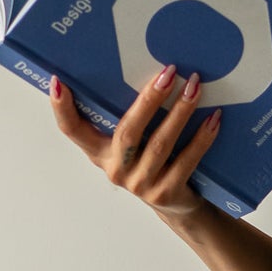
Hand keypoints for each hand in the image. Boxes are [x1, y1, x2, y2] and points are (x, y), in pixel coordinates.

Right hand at [48, 62, 221, 221]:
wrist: (178, 206)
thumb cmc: (152, 162)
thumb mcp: (133, 142)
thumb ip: (129, 114)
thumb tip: (145, 64)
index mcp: (100, 152)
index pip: (72, 130)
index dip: (62, 109)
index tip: (58, 82)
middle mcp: (116, 170)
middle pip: (128, 131)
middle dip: (148, 100)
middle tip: (168, 72)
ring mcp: (141, 185)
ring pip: (160, 144)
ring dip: (180, 112)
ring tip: (195, 85)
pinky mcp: (166, 194)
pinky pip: (186, 161)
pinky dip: (202, 138)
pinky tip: (213, 118)